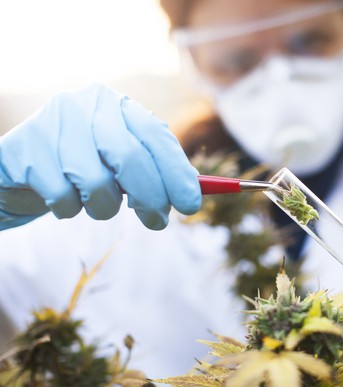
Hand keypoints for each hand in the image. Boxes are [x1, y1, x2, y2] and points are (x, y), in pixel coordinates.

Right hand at [0, 84, 200, 229]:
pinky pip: (62, 197)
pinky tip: (62, 199)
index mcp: (116, 105)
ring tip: (96, 203)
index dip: (176, 172)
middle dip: (151, 197)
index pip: (155, 135)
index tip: (191, 204)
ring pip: (96, 183)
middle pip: (130, 157)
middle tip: (158, 222)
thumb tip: (193, 191)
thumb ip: (154, 170)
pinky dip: (69, 210)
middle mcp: (85, 105)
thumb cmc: (84, 167)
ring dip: (104, 208)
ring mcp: (51, 124)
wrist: (21, 169)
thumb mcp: (122, 163)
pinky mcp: (24, 150)